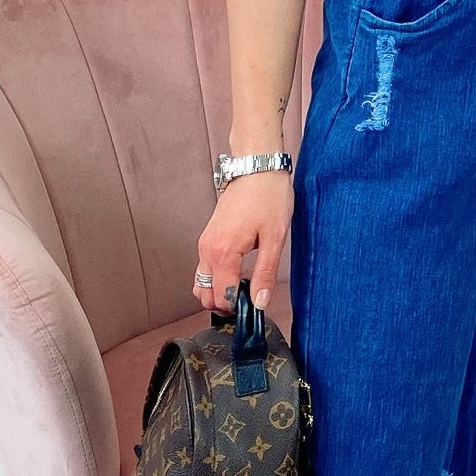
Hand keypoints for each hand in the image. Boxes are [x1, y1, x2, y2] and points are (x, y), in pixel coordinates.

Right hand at [194, 175, 293, 314]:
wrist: (258, 168)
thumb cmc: (268, 197)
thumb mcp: (274, 238)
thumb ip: (265, 274)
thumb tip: (259, 302)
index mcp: (223, 252)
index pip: (221, 296)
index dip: (238, 307)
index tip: (255, 304)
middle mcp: (207, 249)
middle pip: (204, 294)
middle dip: (224, 303)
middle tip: (249, 298)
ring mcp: (205, 243)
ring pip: (201, 283)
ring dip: (218, 292)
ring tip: (245, 287)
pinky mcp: (208, 238)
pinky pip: (205, 268)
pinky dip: (216, 278)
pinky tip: (239, 273)